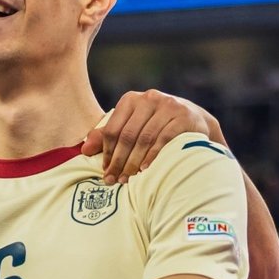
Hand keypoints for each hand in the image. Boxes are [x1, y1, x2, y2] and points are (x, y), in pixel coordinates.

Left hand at [82, 90, 218, 183]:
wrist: (195, 121)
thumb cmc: (156, 126)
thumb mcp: (132, 127)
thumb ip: (108, 136)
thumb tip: (83, 150)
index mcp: (131, 100)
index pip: (113, 129)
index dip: (106, 152)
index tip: (104, 172)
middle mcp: (149, 98)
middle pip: (127, 135)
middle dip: (119, 161)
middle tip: (114, 180)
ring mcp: (168, 106)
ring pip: (144, 138)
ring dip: (134, 162)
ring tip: (128, 179)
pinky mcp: (183, 116)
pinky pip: (164, 139)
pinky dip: (153, 156)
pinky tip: (146, 170)